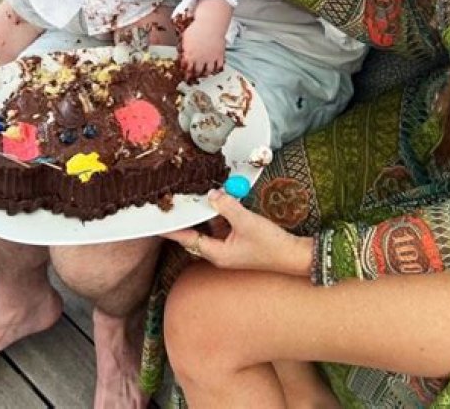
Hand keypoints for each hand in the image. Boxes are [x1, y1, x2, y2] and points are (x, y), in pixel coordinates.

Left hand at [163, 190, 313, 276]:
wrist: (293, 255)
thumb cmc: (271, 245)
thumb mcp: (247, 222)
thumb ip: (227, 207)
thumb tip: (211, 195)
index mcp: (217, 254)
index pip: (188, 239)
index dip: (173, 230)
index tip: (157, 224)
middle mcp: (220, 252)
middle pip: (198, 231)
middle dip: (190, 215)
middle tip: (177, 200)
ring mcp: (230, 247)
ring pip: (211, 226)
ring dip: (208, 211)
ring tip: (198, 194)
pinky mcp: (239, 240)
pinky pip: (224, 224)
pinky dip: (222, 212)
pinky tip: (223, 198)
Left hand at [178, 0, 230, 78]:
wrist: (210, 23)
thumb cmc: (196, 28)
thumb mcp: (185, 38)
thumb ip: (184, 48)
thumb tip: (182, 55)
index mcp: (190, 55)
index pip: (186, 69)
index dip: (185, 74)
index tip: (185, 76)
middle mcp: (200, 59)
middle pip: (197, 72)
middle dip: (195, 74)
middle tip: (194, 75)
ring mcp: (210, 58)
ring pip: (208, 71)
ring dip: (205, 73)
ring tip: (204, 73)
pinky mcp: (219, 55)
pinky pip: (218, 67)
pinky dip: (216, 69)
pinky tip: (214, 68)